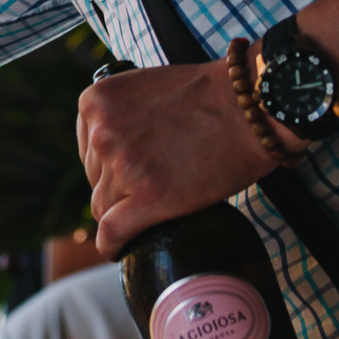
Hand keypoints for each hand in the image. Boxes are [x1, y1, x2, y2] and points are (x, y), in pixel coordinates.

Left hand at [76, 43, 278, 258]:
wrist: (250, 108)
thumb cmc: (208, 97)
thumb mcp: (144, 89)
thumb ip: (119, 116)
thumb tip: (107, 150)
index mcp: (95, 102)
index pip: (88, 151)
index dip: (110, 164)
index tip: (131, 170)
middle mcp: (101, 133)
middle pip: (96, 180)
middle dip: (121, 185)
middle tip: (157, 182)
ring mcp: (122, 166)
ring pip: (104, 207)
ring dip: (126, 210)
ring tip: (158, 203)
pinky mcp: (148, 197)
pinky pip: (112, 233)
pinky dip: (114, 245)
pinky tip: (121, 249)